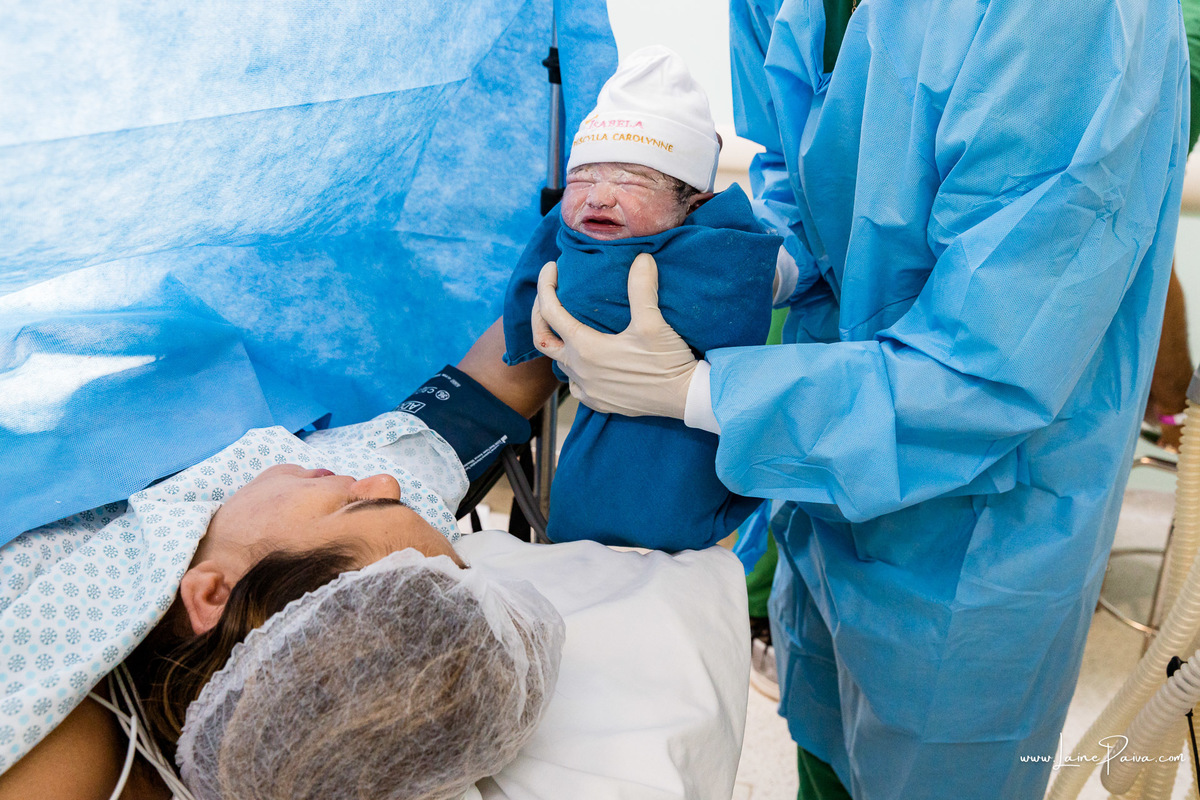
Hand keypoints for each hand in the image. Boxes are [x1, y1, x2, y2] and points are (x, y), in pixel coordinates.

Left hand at [532, 253, 697, 418]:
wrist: (686, 398)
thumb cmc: (668, 362)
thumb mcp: (653, 323)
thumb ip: (642, 288)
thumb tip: (641, 258)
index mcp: (586, 348)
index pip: (550, 312)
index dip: (546, 286)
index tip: (551, 267)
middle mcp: (580, 371)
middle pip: (542, 340)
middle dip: (539, 315)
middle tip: (549, 295)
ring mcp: (588, 390)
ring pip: (559, 363)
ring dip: (559, 342)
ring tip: (569, 325)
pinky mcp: (599, 402)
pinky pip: (575, 384)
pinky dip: (574, 368)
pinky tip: (586, 360)